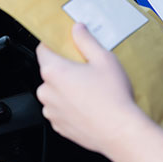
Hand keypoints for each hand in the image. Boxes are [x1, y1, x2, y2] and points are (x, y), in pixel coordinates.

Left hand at [35, 23, 144, 153]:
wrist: (120, 131)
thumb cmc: (112, 97)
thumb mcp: (103, 59)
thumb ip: (86, 40)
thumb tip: (77, 29)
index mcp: (54, 71)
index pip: (43, 49)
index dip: (54, 44)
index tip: (65, 44)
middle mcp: (47, 91)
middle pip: (50, 72)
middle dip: (66, 69)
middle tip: (87, 70)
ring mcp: (51, 111)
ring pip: (55, 92)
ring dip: (67, 89)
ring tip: (91, 91)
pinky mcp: (59, 126)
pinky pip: (60, 110)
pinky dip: (71, 106)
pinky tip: (89, 106)